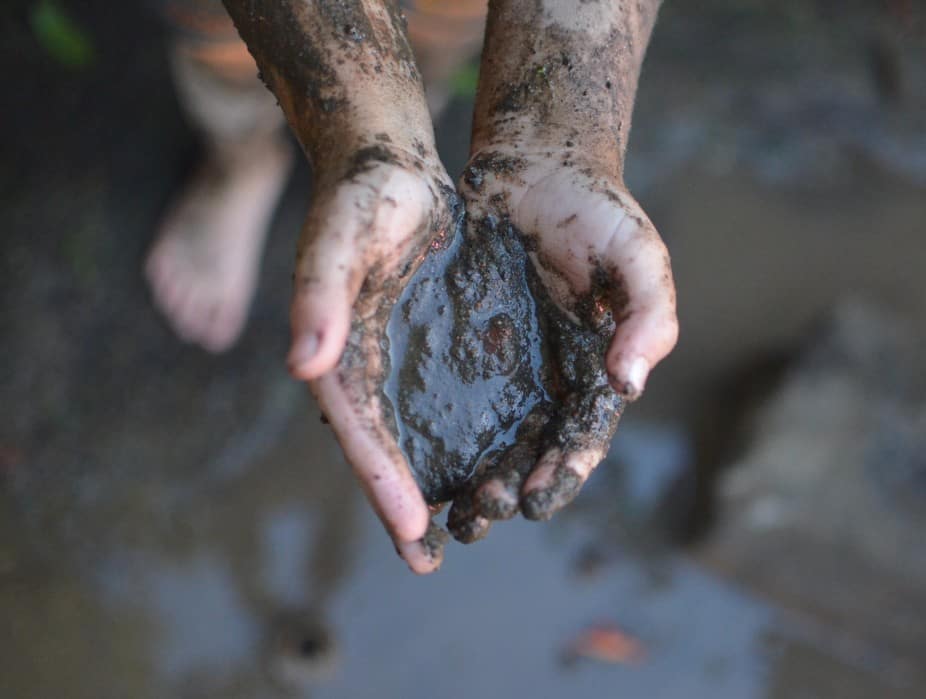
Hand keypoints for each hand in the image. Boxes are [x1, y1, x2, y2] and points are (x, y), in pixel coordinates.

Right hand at [287, 143, 454, 573]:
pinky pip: (447, 400)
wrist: (392, 168)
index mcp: (336, 351)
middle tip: (426, 559)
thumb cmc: (361, 196)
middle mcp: (365, 366)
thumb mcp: (338, 235)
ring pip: (414, 434)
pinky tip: (490, 462)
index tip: (409, 525)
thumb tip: (301, 365)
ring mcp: (398, 359)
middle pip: (380, 447)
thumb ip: (316, 294)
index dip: (377, 478)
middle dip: (400, 503)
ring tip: (462, 529)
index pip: (355, 427)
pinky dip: (464, 436)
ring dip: (434, 480)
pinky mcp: (431, 345)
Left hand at [446, 147, 677, 540]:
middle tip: (478, 516)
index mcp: (597, 368)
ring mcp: (507, 363)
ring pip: (488, 435)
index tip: (535, 499)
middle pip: (530, 450)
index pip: (583, 437)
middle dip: (508, 488)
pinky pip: (449, 392)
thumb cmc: (598, 210)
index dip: (562, 473)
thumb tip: (629, 386)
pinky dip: (436, 428)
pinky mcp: (466, 342)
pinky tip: (409, 453)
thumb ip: (648, 318)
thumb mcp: (638, 257)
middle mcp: (551, 377)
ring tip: (447, 508)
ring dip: (470, 475)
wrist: (538, 162)